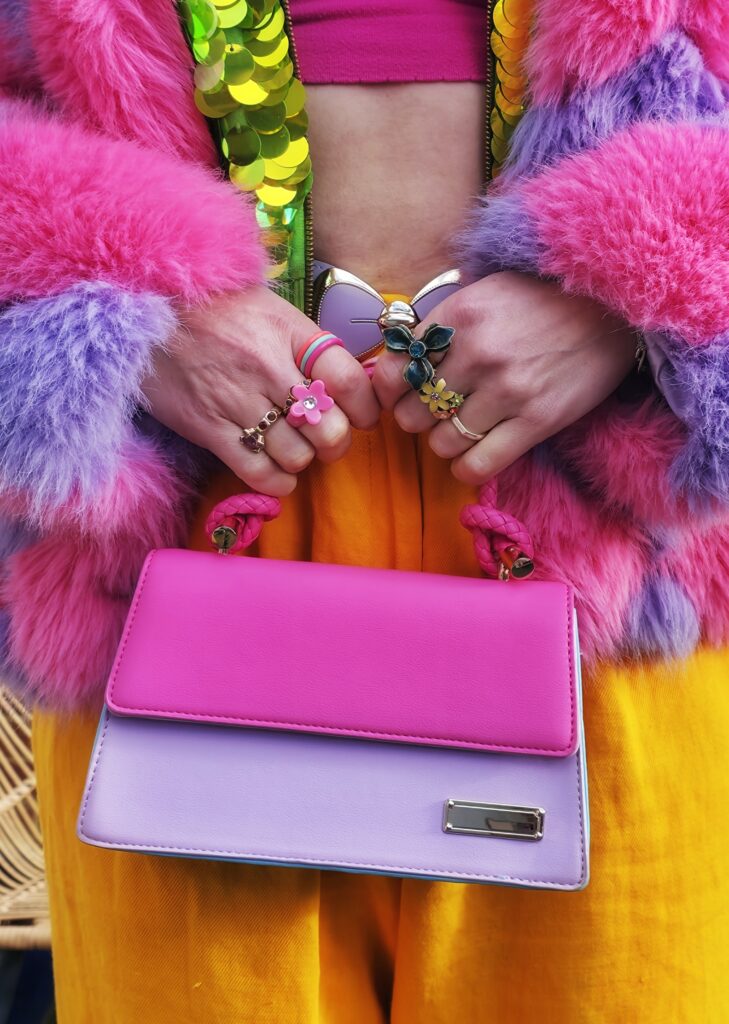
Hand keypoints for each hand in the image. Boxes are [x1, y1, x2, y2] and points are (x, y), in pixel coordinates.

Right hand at [142, 286, 378, 495]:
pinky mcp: (207, 428)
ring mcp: (237, 400)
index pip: (350, 381)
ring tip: (292, 449)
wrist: (145, 307)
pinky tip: (276, 471)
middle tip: (325, 439)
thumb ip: (307, 345)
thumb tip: (345, 383)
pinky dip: (275, 482)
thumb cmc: (216, 308)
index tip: (363, 417)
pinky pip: (256, 472)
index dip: (367, 409)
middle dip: (335, 442)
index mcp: (291, 334)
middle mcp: (269, 368)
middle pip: (329, 429)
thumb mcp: (271, 309)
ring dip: (300, 461)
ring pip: (295, 457)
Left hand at [374, 271, 636, 484]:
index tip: (398, 395)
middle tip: (434, 413)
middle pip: (412, 413)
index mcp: (459, 315)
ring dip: (444, 443)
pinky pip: (478, 464)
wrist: (613, 310)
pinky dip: (466, 468)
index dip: (388, 391)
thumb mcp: (485, 292)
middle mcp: (478, 353)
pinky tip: (472, 457)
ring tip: (460, 429)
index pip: (392, 370)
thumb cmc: (542, 301)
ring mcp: (508, 390)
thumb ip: (441, 324)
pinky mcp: (537, 421)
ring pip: (441, 443)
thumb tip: (394, 360)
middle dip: (417, 418)